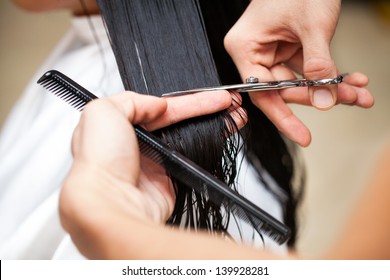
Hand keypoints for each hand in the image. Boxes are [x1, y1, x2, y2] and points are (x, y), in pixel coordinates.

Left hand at [59, 90, 242, 257]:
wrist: (112, 204)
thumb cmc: (98, 163)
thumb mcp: (102, 112)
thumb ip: (131, 100)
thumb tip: (156, 105)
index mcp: (118, 127)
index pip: (159, 107)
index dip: (186, 100)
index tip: (208, 95)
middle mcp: (136, 144)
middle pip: (178, 120)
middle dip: (205, 109)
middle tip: (228, 103)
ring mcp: (154, 162)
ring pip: (189, 136)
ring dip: (212, 125)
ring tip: (233, 115)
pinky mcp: (169, 178)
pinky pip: (193, 157)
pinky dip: (210, 146)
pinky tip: (222, 135)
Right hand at [224, 0, 373, 145]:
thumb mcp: (312, 25)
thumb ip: (317, 64)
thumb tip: (323, 100)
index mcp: (246, 47)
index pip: (261, 92)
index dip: (282, 115)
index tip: (302, 135)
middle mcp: (255, 52)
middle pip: (284, 89)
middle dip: (320, 95)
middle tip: (347, 100)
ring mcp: (272, 51)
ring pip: (300, 81)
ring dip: (330, 86)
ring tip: (356, 91)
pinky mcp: (288, 48)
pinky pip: (308, 69)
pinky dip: (329, 73)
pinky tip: (351, 78)